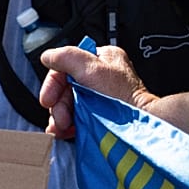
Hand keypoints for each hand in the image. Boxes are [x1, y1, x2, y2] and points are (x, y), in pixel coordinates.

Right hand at [39, 44, 157, 138]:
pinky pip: (76, 117)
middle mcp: (100, 77)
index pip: (66, 66)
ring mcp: (99, 97)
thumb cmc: (124, 98)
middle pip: (65, 88)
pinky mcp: (99, 115)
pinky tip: (66, 131)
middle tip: (59, 118)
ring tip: (61, 127)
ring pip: (68, 104)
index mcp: (101, 59)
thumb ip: (66, 57)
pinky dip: (68, 125)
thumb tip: (48, 56)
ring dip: (60, 117)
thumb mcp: (92, 68)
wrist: (141, 128)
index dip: (53, 83)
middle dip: (58, 105)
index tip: (48, 99)